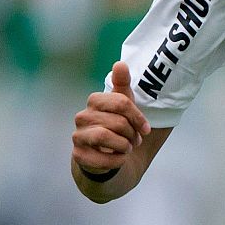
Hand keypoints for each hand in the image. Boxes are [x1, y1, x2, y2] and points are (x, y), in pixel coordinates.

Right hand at [71, 61, 150, 176]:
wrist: (106, 156)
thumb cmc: (117, 127)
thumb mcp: (123, 105)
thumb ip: (123, 85)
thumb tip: (120, 63)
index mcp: (95, 101)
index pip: (121, 102)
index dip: (138, 117)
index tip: (145, 129)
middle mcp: (82, 116)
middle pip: (118, 122)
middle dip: (132, 134)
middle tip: (135, 141)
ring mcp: (78, 136)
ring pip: (106, 137)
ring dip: (124, 146)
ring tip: (127, 148)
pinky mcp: (79, 155)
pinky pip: (102, 159)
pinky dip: (117, 161)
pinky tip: (119, 159)